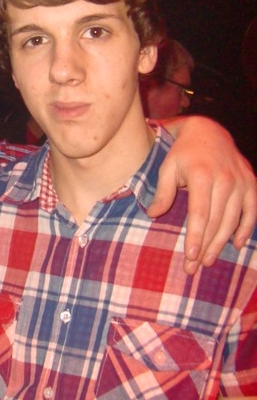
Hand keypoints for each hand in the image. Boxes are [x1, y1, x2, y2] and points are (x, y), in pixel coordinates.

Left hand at [147, 117, 256, 273]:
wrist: (208, 132)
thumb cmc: (183, 152)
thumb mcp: (167, 167)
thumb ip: (162, 192)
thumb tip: (152, 215)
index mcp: (203, 175)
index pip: (200, 213)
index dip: (196, 236)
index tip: (190, 255)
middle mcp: (226, 179)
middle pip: (216, 221)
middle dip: (205, 247)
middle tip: (194, 267)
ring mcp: (241, 182)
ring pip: (233, 220)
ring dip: (221, 243)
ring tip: (208, 261)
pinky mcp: (251, 184)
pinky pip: (252, 211)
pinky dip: (246, 229)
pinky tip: (237, 245)